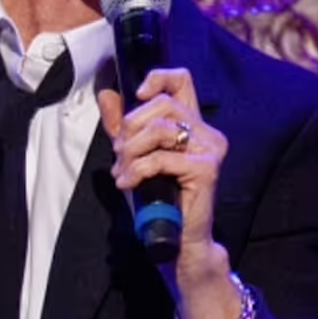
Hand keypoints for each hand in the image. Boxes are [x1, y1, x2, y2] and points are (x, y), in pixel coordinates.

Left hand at [98, 66, 239, 318]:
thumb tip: (107, 93)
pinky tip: (129, 184)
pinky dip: (138, 170)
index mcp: (192, 124)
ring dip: (132, 151)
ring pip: (161, 129)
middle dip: (131, 128)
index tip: (137, 94)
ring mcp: (211, 149)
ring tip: (123, 172)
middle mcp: (207, 132)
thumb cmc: (157, 200)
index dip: (158, 78)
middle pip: (163, 104)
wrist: (177, 240)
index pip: (182, 81)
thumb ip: (122, 126)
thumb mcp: (134, 157)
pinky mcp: (207, 168)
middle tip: (119, 155)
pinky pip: (162, 158)